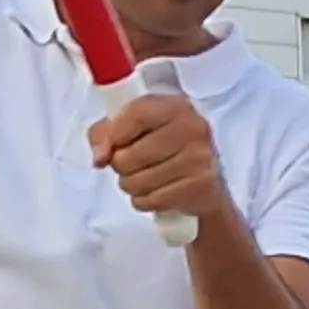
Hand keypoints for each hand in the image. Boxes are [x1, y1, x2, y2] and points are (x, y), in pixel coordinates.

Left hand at [90, 91, 236, 228]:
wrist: (207, 184)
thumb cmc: (166, 152)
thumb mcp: (136, 130)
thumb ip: (106, 134)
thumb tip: (100, 157)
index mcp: (175, 107)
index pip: (136, 114)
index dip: (113, 135)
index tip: (107, 149)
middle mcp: (192, 128)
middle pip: (132, 154)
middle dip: (120, 166)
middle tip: (130, 167)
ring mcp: (199, 158)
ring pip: (138, 181)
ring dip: (131, 186)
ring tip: (142, 180)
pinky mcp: (200, 186)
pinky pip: (152, 200)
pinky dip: (145, 201)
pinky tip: (154, 194)